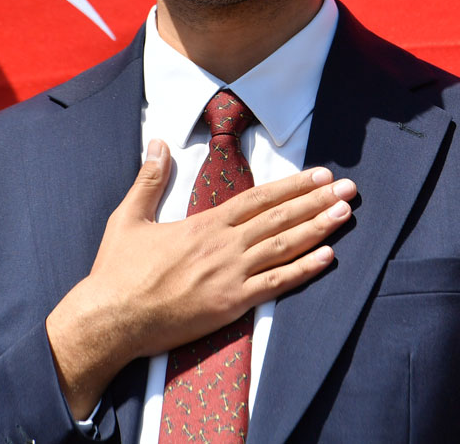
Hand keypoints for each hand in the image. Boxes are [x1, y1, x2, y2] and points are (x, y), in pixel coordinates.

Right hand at [45, 139, 356, 417]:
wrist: (111, 317)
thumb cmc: (117, 271)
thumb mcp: (128, 217)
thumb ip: (148, 179)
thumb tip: (157, 143)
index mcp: (203, 224)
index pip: (258, 198)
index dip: (292, 185)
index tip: (320, 174)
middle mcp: (223, 246)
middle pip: (279, 217)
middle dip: (317, 200)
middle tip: (349, 187)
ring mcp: (230, 276)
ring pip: (284, 246)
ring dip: (318, 228)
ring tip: (345, 213)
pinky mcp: (231, 305)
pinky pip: (276, 285)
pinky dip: (304, 269)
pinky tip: (327, 258)